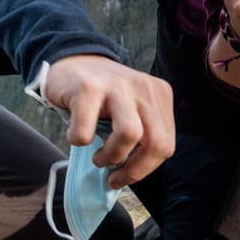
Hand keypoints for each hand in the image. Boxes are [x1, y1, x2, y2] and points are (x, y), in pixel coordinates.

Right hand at [40, 54, 176, 189]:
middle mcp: (144, 88)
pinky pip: (86, 131)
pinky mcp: (89, 87)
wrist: (73, 62)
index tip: (124, 177)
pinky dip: (78, 141)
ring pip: (130, 134)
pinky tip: (76, 135)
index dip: (145, 169)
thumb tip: (129, 176)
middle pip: (156, 142)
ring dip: (111, 156)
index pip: (166, 143)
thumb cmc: (102, 97)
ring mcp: (118, 85)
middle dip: (134, 170)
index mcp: (159, 95)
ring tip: (97, 157)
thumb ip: (139, 136)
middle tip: (113, 175)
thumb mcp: (130, 111)